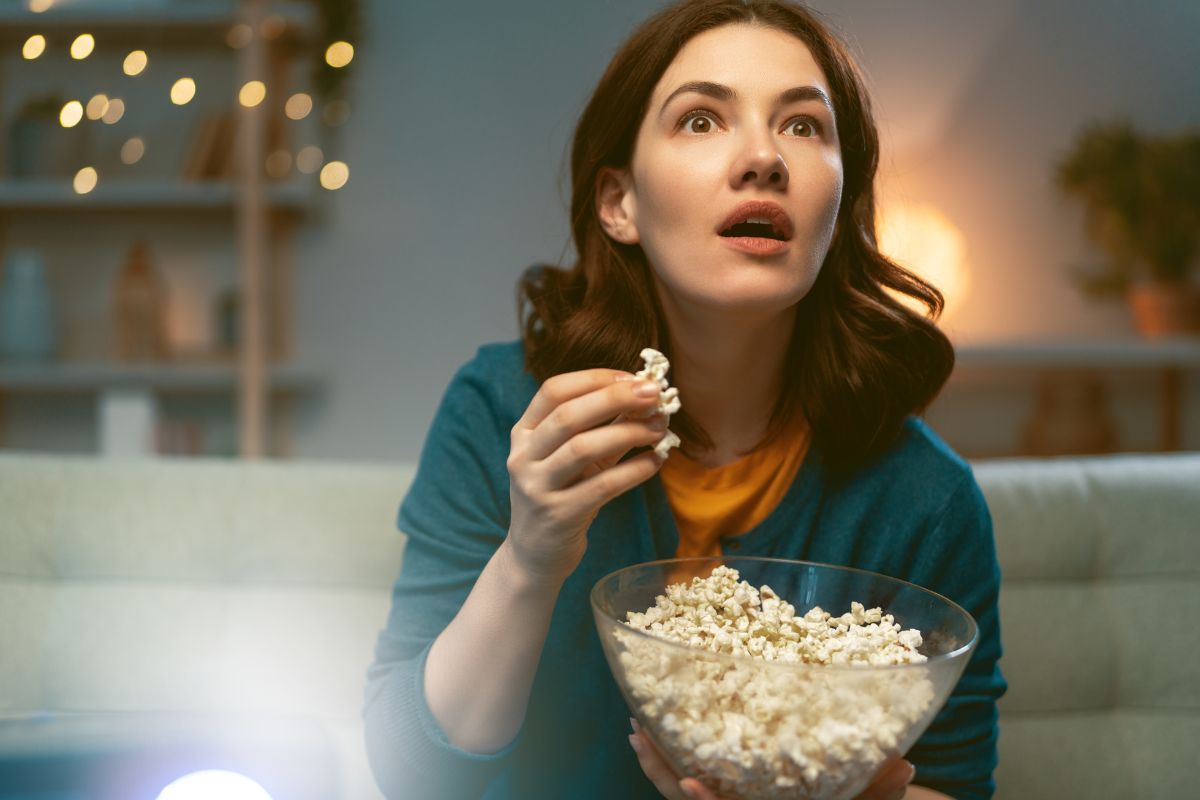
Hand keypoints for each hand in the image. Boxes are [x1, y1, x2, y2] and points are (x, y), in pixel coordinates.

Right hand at [505, 369, 667, 582]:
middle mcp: (523, 456)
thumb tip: (644, 395)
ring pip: (583, 448)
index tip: (632, 377)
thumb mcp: (575, 458)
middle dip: (616, 398)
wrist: (535, 554)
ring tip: (659, 428)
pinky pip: (602, 486)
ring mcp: (536, 487)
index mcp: (524, 433)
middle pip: (569, 415)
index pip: (554, 391)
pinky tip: (656, 461)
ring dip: (628, 432)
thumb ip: (603, 426)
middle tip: (655, 394)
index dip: (595, 379)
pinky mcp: (558, 516)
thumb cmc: (561, 494)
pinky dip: (633, 470)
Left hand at [629, 718, 916, 799]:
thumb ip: (884, 788)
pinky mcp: (728, 790)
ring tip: (636, 728)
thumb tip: (906, 764)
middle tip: (637, 736)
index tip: (685, 782)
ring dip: (657, 762)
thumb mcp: (871, 799)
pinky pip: (690, 778)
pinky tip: (659, 730)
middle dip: (658, 772)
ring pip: (680, 790)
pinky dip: (671, 757)